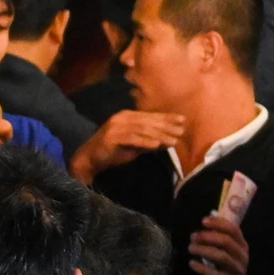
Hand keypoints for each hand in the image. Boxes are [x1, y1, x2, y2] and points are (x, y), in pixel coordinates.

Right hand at [68, 109, 184, 184]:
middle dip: (166, 125)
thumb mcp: (134, 146)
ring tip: (173, 140)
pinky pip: (132, 139)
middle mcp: (122, 118)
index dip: (167, 117)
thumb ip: (149, 142)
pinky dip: (145, 141)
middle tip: (182, 129)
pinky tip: (157, 145)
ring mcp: (116, 127)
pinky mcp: (112, 137)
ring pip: (142, 129)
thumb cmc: (113, 151)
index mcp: (127, 116)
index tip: (183, 120)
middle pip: (148, 121)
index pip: (150, 116)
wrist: (90, 158)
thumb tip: (168, 141)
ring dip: (159, 134)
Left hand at [189, 214, 250, 274]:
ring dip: (203, 250)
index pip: (233, 229)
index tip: (203, 221)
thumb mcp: (225, 251)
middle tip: (193, 237)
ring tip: (190, 248)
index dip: (218, 223)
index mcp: (242, 245)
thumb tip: (206, 220)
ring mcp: (238, 271)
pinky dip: (202, 268)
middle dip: (208, 237)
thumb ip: (218, 237)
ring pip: (222, 257)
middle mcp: (242, 257)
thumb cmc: (225, 267)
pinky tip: (192, 263)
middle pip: (227, 242)